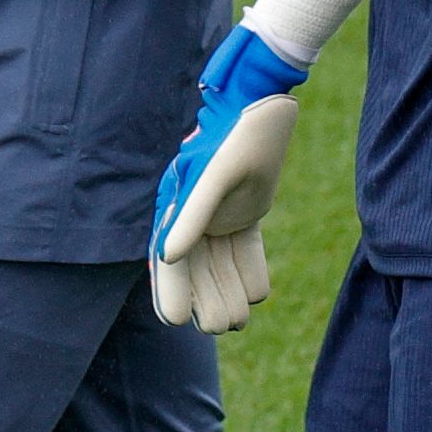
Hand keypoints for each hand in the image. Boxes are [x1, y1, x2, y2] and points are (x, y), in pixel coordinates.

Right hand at [149, 25, 309, 330]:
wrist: (263, 106)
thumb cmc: (234, 137)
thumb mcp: (215, 175)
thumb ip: (192, 214)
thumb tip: (168, 256)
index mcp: (177, 207)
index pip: (168, 258)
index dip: (169, 290)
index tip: (174, 321)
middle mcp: (193, 216)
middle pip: (196, 270)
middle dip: (207, 299)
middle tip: (224, 326)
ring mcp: (220, 216)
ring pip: (221, 266)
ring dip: (228, 292)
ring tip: (239, 321)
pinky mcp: (244, 214)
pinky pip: (245, 252)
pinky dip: (251, 273)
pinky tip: (258, 293)